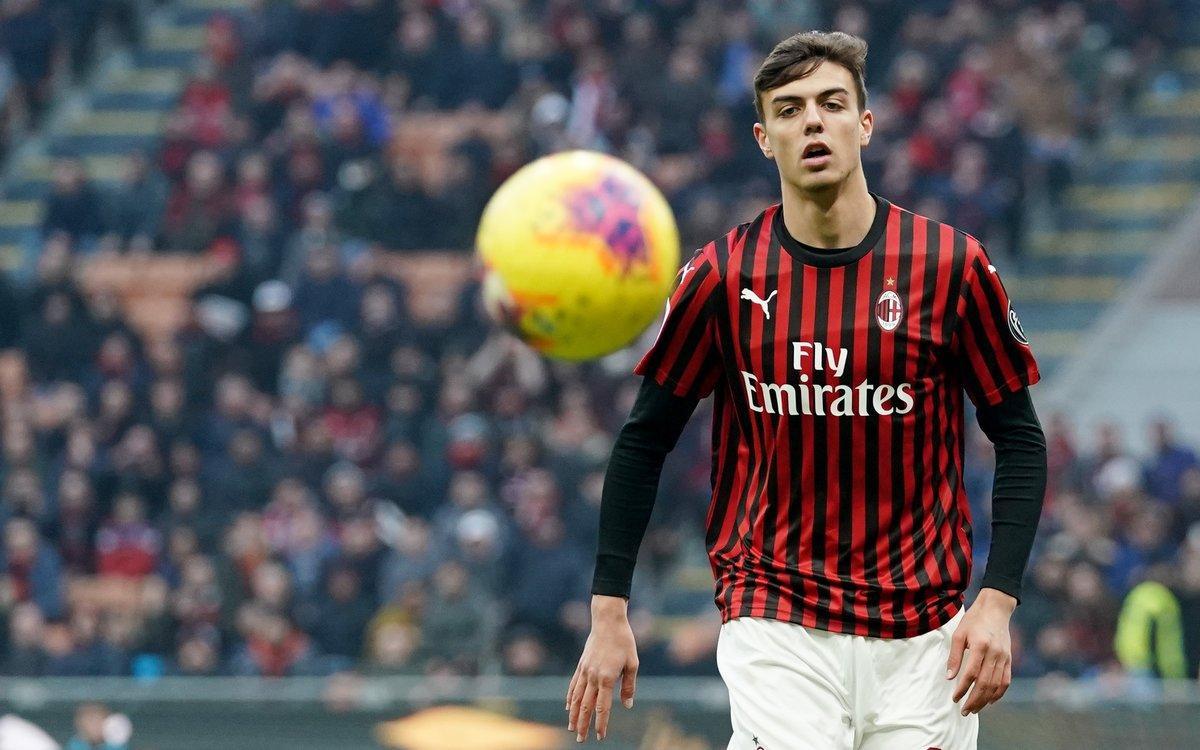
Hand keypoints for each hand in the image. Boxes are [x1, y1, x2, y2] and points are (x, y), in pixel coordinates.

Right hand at [566, 595, 639, 742]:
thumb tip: (627, 705)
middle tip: (581, 740)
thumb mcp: (633, 663)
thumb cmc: (624, 641)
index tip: (600, 736)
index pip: (602, 707)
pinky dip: (569, 698)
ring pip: (576, 697)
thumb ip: (628, 686)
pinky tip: (567, 707)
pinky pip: (573, 685)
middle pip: (585, 706)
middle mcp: (593, 676)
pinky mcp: (581, 665)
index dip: (601, 723)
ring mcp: (585, 670)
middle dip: (582, 724)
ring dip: (573, 715)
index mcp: (606, 678)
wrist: (608, 621)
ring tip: (571, 728)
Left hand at [946, 588, 1015, 715]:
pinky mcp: (1009, 660)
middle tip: (964, 711)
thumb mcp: (959, 634)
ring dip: (985, 700)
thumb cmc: (974, 620)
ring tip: (974, 709)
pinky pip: (1005, 681)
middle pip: (985, 683)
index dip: (963, 688)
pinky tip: (989, 701)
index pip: (971, 673)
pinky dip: (998, 693)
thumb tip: (949, 677)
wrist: (996, 609)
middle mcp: (995, 654)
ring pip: (996, 685)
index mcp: (981, 646)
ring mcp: (1004, 658)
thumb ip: (954, 656)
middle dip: (974, 700)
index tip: (954, 698)